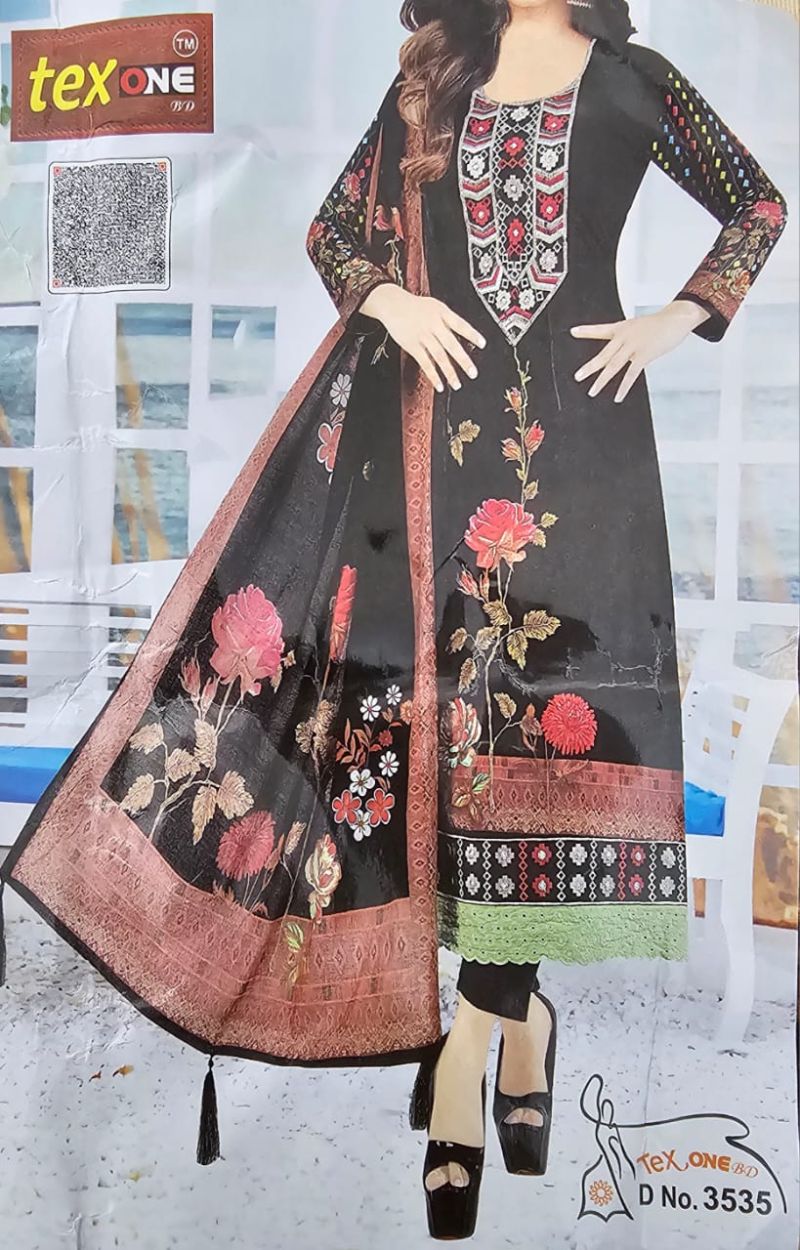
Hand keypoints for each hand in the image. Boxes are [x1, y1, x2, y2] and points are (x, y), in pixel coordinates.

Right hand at [360, 284, 485, 392]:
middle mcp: (434, 324)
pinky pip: (425, 362)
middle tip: (473, 373)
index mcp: (442, 313)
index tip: (483, 344)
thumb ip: (449, 320)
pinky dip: (433, 375)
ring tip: (457, 385)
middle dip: (463, 360)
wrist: (393, 304)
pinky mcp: (412, 345)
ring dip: (449, 372)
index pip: (460, 324)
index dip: (472, 334)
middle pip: (451, 344)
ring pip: (439, 356)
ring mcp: (423, 336)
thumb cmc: (416, 307)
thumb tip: (465, 335)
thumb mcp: (436, 306)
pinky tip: (440, 385)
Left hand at [571, 301, 710, 403]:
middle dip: (590, 367)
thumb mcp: (637, 326)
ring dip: (602, 380)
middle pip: (604, 354)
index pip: (600, 329)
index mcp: (621, 328)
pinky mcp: (644, 355)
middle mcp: (624, 337)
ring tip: (593, 391)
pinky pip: (631, 373)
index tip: (573, 332)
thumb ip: (626, 337)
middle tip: (577, 377)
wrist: (676, 318)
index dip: (586, 330)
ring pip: (613, 365)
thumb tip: (618, 348)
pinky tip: (618, 396)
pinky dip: (624, 386)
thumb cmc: (658, 324)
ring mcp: (633, 346)